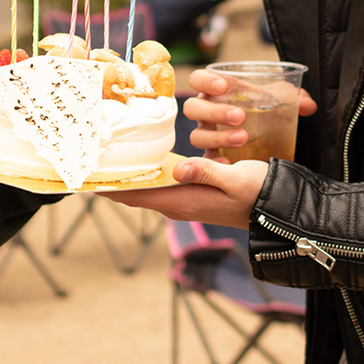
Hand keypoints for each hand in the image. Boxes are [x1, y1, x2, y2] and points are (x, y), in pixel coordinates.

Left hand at [101, 157, 269, 227]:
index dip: (109, 186)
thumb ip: (206, 172)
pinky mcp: (192, 192)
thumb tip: (178, 169)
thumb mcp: (234, 179)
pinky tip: (140, 157)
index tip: (85, 176)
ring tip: (105, 154)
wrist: (278, 209)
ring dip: (128, 175)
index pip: (136, 195)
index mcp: (183, 202)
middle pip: (134, 192)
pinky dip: (146, 173)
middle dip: (113, 178)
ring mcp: (184, 200)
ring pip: (146, 188)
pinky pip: (160, 184)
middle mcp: (178, 204)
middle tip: (89, 157)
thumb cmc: (258, 193)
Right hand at [184, 66, 316, 155]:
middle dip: (214, 112)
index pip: (197, 79)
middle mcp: (205, 112)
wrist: (267, 139)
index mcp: (215, 92)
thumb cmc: (265, 110)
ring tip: (243, 138)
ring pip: (197, 135)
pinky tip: (229, 163)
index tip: (224, 86)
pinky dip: (214, 161)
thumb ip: (294, 98)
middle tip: (240, 117)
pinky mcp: (210, 155)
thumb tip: (308, 106)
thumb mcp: (279, 100)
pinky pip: (204, 160)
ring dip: (218, 136)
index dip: (205, 81)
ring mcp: (205, 134)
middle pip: (193, 108)